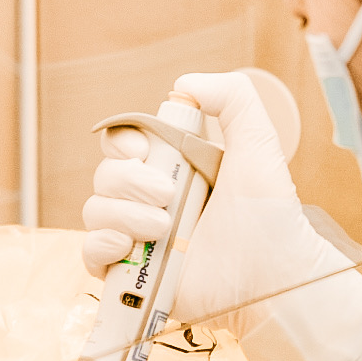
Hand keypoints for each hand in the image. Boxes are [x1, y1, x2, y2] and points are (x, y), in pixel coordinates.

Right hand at [80, 69, 351, 341]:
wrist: (272, 276)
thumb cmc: (271, 216)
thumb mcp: (258, 144)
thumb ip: (232, 99)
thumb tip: (182, 84)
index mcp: (174, 168)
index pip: (123, 144)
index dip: (122, 142)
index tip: (142, 150)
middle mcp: (151, 201)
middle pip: (105, 175)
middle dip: (129, 181)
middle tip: (168, 196)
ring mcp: (139, 238)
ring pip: (94, 211)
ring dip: (122, 214)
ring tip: (164, 229)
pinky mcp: (131, 276)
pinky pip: (89, 254)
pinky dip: (100, 245)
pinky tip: (127, 246)